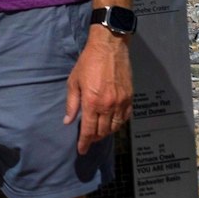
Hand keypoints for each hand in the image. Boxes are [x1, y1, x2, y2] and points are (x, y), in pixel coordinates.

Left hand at [65, 29, 132, 152]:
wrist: (109, 47)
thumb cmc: (88, 62)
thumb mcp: (74, 81)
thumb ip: (72, 103)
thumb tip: (68, 121)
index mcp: (92, 102)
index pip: (89, 131)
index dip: (84, 143)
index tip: (81, 150)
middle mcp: (108, 105)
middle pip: (102, 131)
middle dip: (94, 139)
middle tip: (88, 139)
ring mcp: (121, 102)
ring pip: (115, 127)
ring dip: (106, 133)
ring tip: (99, 132)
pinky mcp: (130, 98)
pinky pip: (125, 118)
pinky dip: (118, 124)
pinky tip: (112, 123)